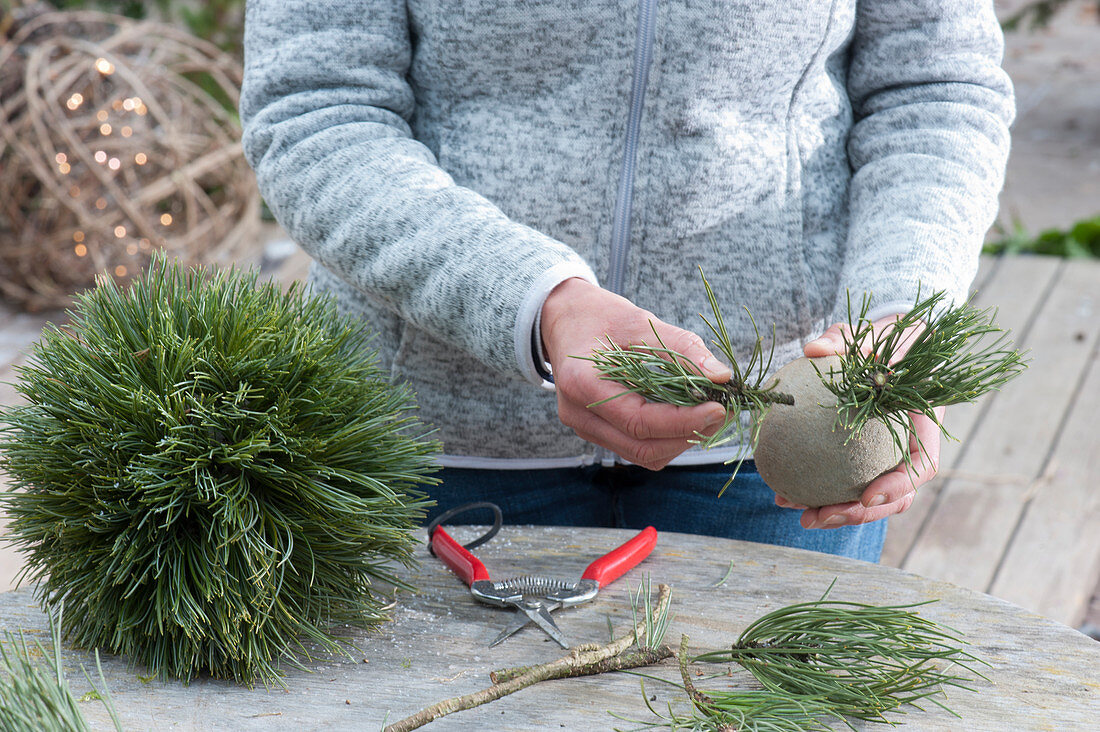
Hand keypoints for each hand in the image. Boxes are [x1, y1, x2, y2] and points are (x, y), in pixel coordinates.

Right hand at [541, 278, 731, 469]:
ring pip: (641, 455)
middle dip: (688, 435)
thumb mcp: (640, 322)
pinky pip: (635, 448)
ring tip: (709, 414)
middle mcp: (578, 414)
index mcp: (582, 385)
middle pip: (642, 448)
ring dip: (680, 441)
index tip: (718, 407)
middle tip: (723, 412)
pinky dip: (666, 439)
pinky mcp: (595, 431)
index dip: (683, 421)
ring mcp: (584, 427)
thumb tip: (721, 377)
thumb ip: (681, 349)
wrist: (565, 319)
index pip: (639, 422)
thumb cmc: (600, 316)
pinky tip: (686, 417)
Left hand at [780, 316, 940, 528]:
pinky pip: (841, 480)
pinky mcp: (861, 458)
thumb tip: (815, 350)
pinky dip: (815, 489)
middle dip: (857, 514)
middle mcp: (906, 448)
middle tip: (817, 516)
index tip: (867, 496)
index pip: (921, 467)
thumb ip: (848, 339)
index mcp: (922, 424)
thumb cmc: (887, 338)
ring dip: (832, 510)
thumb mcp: (874, 332)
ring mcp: (885, 457)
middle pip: (891, 497)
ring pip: (865, 498)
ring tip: (791, 508)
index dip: (898, 487)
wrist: (888, 344)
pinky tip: (781, 492)